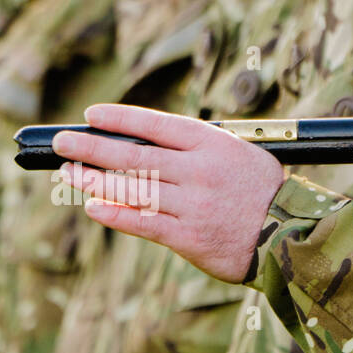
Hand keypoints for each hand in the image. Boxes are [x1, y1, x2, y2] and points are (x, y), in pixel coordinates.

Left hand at [52, 104, 285, 282]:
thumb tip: (143, 145)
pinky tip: (93, 206)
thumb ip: (196, 149)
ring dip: (95, 180)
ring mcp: (192, 205)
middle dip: (92, 147)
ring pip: (133, 189)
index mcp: (212, 143)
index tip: (91, 115)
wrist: (290, 236)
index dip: (119, 119)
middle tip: (62, 143)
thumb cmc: (262, 192)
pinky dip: (116, 214)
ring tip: (69, 173)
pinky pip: (143, 223)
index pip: (155, 124)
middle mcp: (198, 171)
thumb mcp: (239, 153)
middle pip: (134, 156)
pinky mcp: (188, 237)